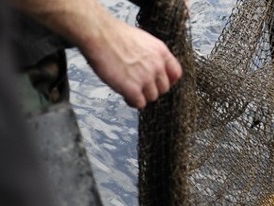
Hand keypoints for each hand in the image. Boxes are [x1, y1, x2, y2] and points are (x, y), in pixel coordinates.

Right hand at [14, 0, 183, 108]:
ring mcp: (146, 78)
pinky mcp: (132, 89)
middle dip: (151, 89)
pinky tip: (125, 96)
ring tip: (129, 89)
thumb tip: (153, 68)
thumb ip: (151, 56)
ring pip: (152, 97)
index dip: (167, 81)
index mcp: (161, 52)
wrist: (97, 33)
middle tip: (139, 86)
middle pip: (163, 89)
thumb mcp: (142, 40)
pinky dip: (132, 102)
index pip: (176, 74)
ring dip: (141, 96)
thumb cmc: (113, 34)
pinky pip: (140, 104)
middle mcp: (157, 66)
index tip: (159, 84)